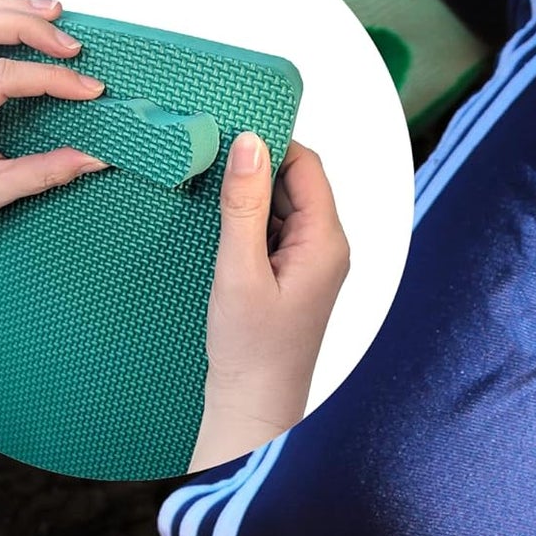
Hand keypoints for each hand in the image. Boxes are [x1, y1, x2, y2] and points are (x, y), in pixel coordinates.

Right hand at [191, 134, 350, 471]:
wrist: (255, 405)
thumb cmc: (253, 351)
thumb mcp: (240, 269)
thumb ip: (245, 204)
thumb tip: (250, 143)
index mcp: (327, 244)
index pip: (307, 166)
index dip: (271, 142)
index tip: (228, 130)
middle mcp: (326, 250)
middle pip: (296, 182)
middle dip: (256, 166)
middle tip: (209, 155)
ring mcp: (310, 263)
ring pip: (282, 206)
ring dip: (248, 194)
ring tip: (208, 189)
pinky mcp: (290, 276)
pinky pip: (273, 231)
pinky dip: (248, 220)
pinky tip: (218, 223)